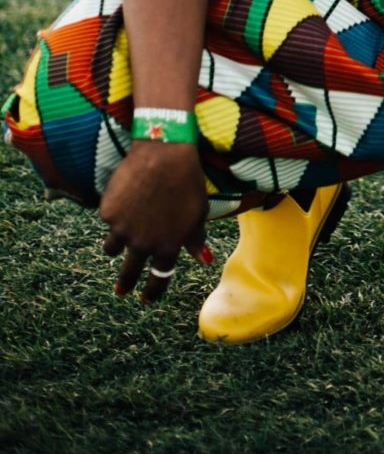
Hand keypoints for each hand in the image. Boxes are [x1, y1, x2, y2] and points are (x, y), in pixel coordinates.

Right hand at [99, 142, 211, 304]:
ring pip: (111, 248)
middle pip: (128, 274)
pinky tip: (123, 197)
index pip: (158, 279)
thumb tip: (205, 260)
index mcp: (168, 247)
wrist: (165, 154)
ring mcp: (122, 229)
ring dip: (115, 246)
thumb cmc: (188, 182)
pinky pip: (108, 220)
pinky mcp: (108, 213)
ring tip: (118, 240)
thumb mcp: (198, 212)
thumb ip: (196, 239)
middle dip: (125, 284)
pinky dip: (114, 214)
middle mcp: (143, 244)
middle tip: (122, 290)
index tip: (146, 298)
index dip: (152, 291)